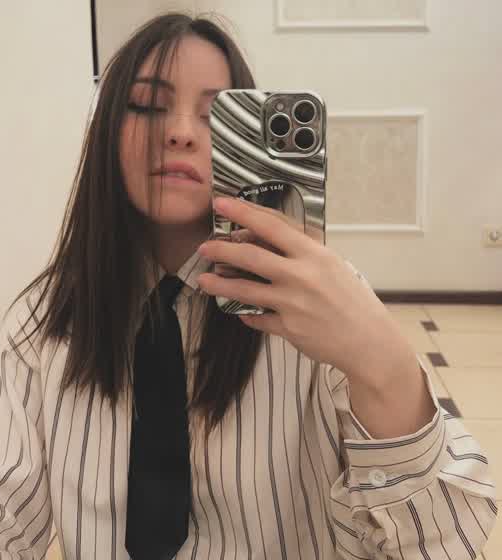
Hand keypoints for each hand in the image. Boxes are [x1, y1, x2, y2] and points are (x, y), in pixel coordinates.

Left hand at [197, 195, 414, 388]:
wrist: (369, 341)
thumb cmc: (355, 301)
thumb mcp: (333, 266)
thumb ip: (303, 254)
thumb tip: (269, 242)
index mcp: (314, 255)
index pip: (272, 226)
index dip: (243, 212)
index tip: (223, 204)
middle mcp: (301, 276)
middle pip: (250, 256)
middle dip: (222, 249)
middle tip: (205, 247)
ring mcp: (292, 303)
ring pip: (245, 290)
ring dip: (220, 284)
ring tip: (204, 280)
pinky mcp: (287, 328)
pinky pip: (257, 318)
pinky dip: (246, 314)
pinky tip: (240, 312)